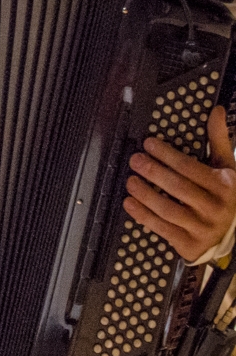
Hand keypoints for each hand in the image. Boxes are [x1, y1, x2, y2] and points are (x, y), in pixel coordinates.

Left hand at [124, 105, 235, 262]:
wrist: (231, 233)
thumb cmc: (224, 195)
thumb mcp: (226, 167)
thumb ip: (219, 140)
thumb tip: (217, 111)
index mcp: (225, 185)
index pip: (190, 167)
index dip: (167, 155)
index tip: (148, 144)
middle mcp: (215, 207)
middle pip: (178, 187)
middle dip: (153, 172)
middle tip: (135, 160)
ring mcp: (202, 227)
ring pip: (168, 209)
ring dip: (145, 194)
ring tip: (130, 181)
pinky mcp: (189, 243)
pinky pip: (162, 228)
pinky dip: (143, 215)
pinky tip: (130, 203)